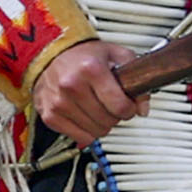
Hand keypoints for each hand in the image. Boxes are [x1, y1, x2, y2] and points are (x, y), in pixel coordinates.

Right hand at [30, 38, 144, 145]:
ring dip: (101, 124)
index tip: (127, 105)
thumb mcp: (115, 55)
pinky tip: (85, 117)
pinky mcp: (50, 115)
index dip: (129, 109)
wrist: (49, 54)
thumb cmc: (82, 55)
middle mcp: (72, 86)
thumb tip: (142, 109)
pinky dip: (86, 131)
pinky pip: (80, 137)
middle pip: (109, 121)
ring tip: (97, 109)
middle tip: (110, 104)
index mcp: (91, 70)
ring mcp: (59, 103)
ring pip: (96, 132)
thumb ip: (136, 78)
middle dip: (115, 116)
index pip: (120, 106)